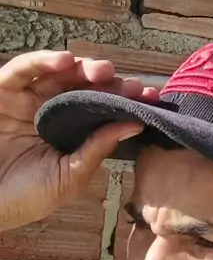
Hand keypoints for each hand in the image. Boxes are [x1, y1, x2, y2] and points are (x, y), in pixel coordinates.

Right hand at [0, 50, 156, 231]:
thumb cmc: (26, 198)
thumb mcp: (70, 177)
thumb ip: (97, 149)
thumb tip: (135, 124)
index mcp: (71, 131)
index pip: (103, 108)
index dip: (127, 100)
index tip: (151, 98)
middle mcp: (51, 110)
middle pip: (85, 85)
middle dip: (111, 82)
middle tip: (130, 85)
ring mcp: (27, 99)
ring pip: (59, 72)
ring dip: (82, 67)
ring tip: (103, 71)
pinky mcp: (3, 91)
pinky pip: (22, 69)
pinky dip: (43, 61)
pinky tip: (65, 62)